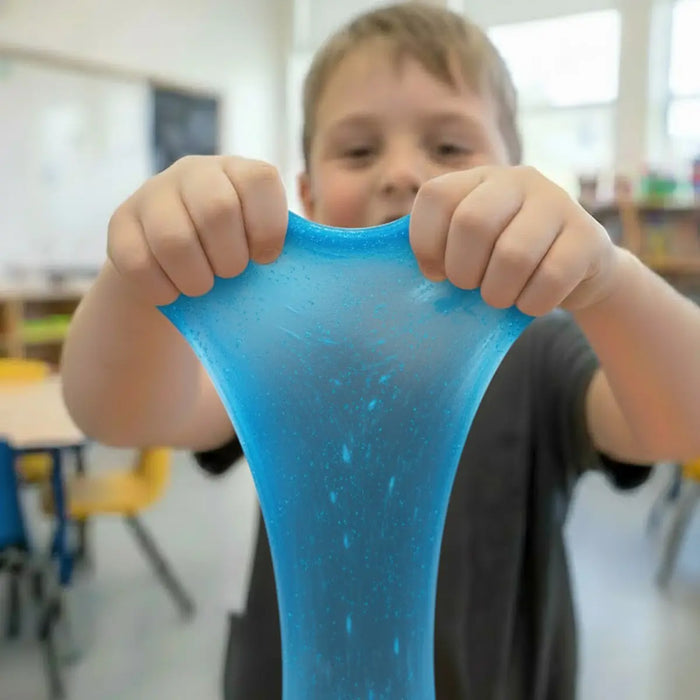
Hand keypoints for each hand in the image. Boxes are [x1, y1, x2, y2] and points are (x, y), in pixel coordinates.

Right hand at [107, 155, 287, 305]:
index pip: (259, 181)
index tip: (266, 259)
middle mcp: (196, 172)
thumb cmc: (236, 254)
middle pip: (216, 210)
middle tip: (231, 276)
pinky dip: (161, 289)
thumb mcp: (264, 240)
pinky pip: (137, 262)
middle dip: (229, 258)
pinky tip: (173, 291)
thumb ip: (293, 243)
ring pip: (173, 239)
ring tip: (203, 287)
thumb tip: (330, 256)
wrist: (176, 264)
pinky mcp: (121, 222)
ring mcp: (154, 193)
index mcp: (240, 172)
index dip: (267, 227)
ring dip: (195, 278)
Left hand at [409, 165, 620, 315]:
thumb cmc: (504, 263)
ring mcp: (557, 202)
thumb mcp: (470, 247)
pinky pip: (551, 278)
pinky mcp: (588, 235)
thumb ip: (441, 247)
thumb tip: (422, 270)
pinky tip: (530, 302)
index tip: (435, 272)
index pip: (435, 197)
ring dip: (497, 292)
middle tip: (469, 287)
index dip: (426, 243)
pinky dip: (532, 303)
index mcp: (478, 179)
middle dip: (463, 271)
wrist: (574, 271)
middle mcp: (518, 180)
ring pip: (513, 255)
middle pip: (472, 223)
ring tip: (499, 298)